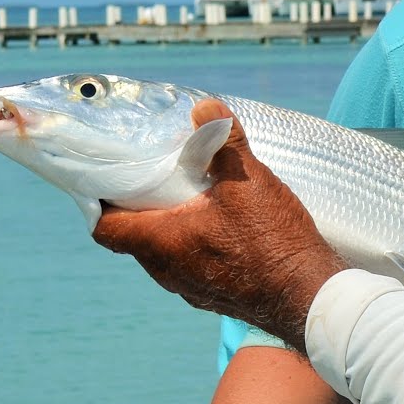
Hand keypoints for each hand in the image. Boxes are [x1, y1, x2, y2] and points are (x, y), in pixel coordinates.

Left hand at [91, 99, 346, 354]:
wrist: (305, 295)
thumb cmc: (271, 241)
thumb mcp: (248, 182)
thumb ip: (224, 143)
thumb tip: (205, 108)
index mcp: (161, 242)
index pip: (104, 227)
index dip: (98, 201)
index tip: (109, 177)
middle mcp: (165, 270)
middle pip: (133, 236)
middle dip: (142, 206)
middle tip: (161, 174)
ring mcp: (187, 286)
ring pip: (162, 252)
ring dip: (170, 226)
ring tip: (196, 197)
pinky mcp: (211, 294)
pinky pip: (188, 265)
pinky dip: (193, 244)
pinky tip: (224, 226)